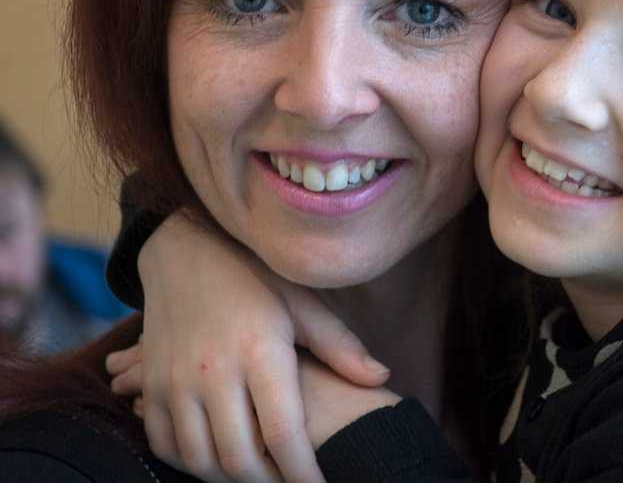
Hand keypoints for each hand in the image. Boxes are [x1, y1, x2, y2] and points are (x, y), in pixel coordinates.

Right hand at [105, 212, 389, 482]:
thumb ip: (339, 346)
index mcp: (259, 351)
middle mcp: (213, 370)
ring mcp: (175, 379)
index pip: (283, 433)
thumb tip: (381, 378)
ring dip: (229, 477)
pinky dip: (189, 461)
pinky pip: (164, 443)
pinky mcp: (152, 384)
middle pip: (239, 457)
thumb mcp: (302, 304)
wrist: (185, 252)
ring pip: (199, 458)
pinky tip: (217, 458)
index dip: (303, 473)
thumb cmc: (254, 279)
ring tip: (260, 474)